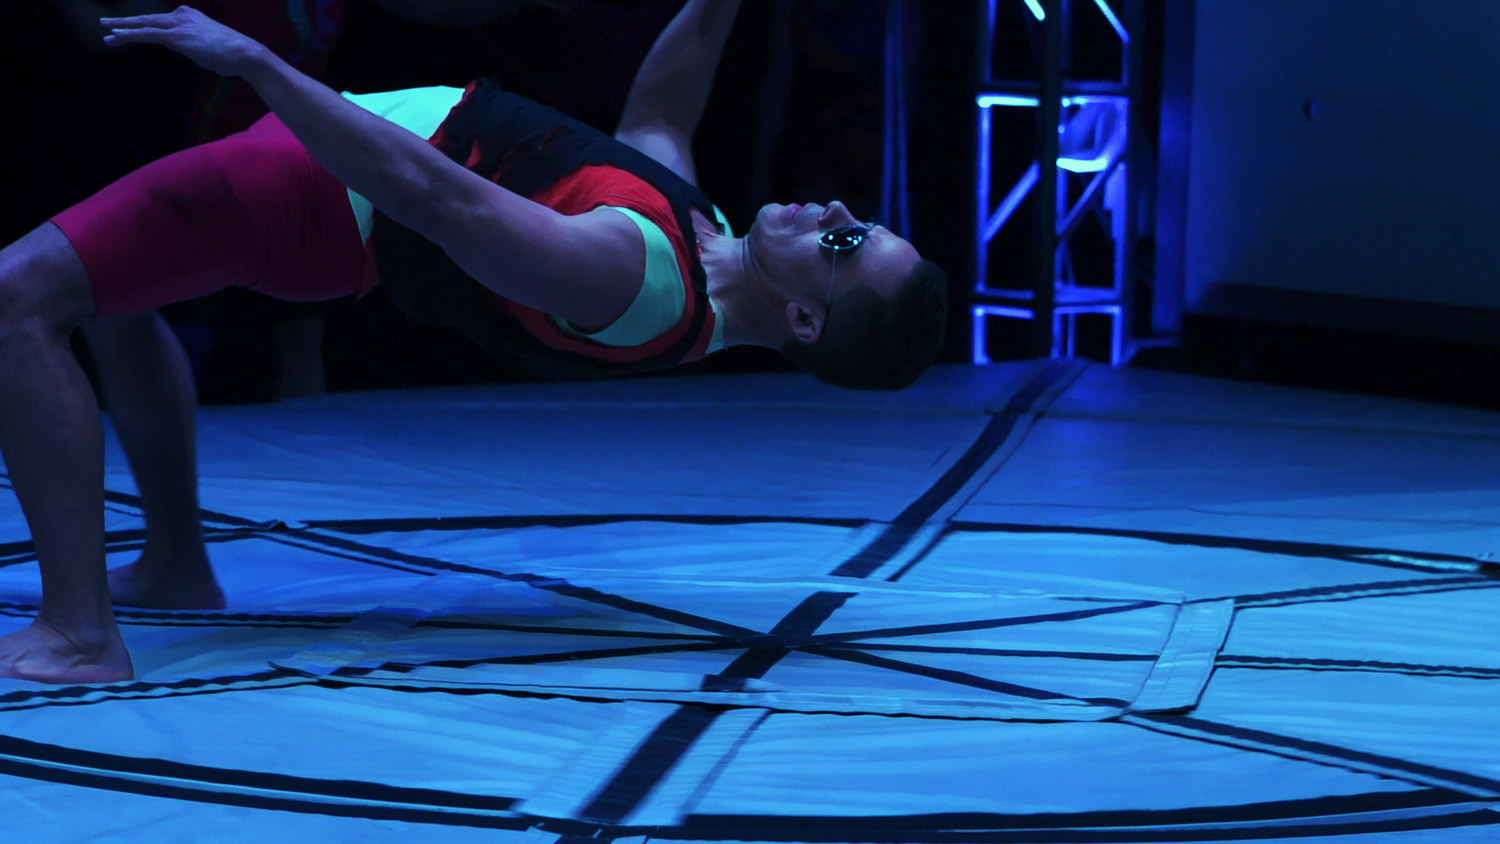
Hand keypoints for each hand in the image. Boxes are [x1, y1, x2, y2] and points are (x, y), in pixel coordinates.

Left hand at [101, 5, 266, 76]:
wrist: (244, 53)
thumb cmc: (233, 56)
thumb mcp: (209, 48)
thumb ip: (195, 46)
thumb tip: (190, 50)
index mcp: (190, 17)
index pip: (161, 22)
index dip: (144, 27)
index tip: (131, 31)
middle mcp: (182, 17)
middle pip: (148, 20)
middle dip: (126, 22)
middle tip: (107, 24)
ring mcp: (178, 25)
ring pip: (144, 25)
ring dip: (122, 28)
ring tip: (106, 31)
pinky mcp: (176, 36)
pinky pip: (147, 34)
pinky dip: (130, 35)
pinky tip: (117, 36)